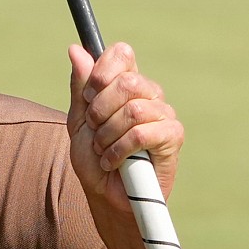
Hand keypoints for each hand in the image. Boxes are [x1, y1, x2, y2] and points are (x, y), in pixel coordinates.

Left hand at [67, 42, 182, 216]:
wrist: (107, 198)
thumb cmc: (95, 161)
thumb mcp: (78, 122)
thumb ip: (80, 87)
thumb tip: (76, 50)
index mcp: (127, 85)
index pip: (122, 54)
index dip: (103, 70)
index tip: (88, 94)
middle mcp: (149, 94)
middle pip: (127, 81)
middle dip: (100, 110)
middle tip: (94, 129)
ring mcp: (164, 114)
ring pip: (133, 109)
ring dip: (107, 135)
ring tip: (103, 150)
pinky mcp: (173, 136)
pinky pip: (143, 133)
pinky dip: (120, 150)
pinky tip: (114, 161)